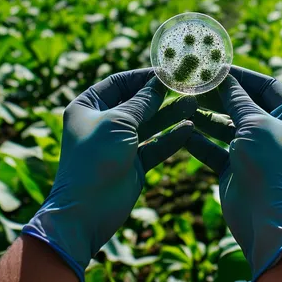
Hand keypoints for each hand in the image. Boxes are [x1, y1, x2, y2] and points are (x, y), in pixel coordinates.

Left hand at [22, 68, 195, 280]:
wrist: (87, 209)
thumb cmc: (95, 158)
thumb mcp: (119, 121)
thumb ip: (142, 101)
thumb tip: (160, 81)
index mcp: (87, 106)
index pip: (118, 82)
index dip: (143, 76)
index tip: (168, 72)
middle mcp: (102, 123)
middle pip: (136, 102)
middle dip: (161, 95)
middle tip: (187, 86)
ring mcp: (118, 144)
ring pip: (148, 124)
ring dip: (170, 115)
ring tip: (194, 104)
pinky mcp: (132, 163)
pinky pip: (154, 146)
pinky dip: (171, 138)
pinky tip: (189, 128)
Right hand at [186, 67, 281, 279]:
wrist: (264, 218)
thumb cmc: (267, 165)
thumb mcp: (253, 123)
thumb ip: (236, 96)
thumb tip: (222, 73)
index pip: (268, 86)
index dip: (242, 75)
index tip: (216, 67)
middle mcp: (276, 132)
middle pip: (244, 105)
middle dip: (219, 95)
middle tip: (193, 84)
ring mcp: (255, 151)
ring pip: (227, 126)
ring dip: (206, 116)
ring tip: (183, 103)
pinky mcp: (236, 168)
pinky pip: (216, 149)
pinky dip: (201, 141)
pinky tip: (183, 131)